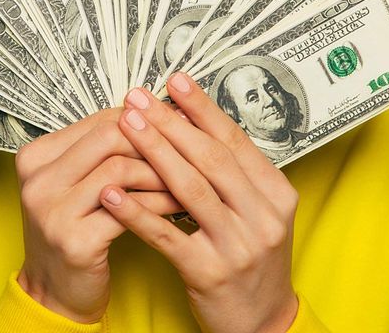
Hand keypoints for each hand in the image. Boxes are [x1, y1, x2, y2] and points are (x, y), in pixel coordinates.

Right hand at [15, 107, 181, 322]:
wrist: (54, 292)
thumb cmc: (74, 231)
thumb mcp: (76, 185)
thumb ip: (103, 152)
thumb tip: (158, 115)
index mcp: (35, 157)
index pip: (98, 121)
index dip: (144, 119)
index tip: (177, 122)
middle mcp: (37, 180)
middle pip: (109, 137)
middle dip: (154, 141)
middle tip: (187, 148)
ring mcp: (52, 211)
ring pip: (120, 169)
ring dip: (161, 171)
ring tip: (188, 176)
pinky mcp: (74, 241)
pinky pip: (129, 209)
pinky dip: (160, 202)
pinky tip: (180, 203)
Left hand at [100, 73, 300, 332]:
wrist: (262, 324)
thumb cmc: (251, 261)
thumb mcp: (258, 213)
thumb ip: (233, 174)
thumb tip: (192, 121)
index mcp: (276, 194)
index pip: (234, 141)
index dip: (202, 108)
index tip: (174, 81)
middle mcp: (262, 217)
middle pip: (210, 158)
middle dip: (170, 123)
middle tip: (138, 98)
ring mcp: (238, 246)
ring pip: (190, 189)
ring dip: (153, 153)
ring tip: (124, 127)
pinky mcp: (210, 273)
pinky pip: (168, 235)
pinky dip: (137, 212)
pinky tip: (113, 193)